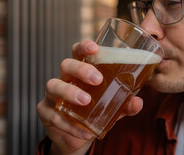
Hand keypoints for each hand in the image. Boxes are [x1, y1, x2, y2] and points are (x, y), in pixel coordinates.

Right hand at [37, 40, 143, 154]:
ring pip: (54, 85)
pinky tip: (85, 131)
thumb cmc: (94, 111)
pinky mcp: (46, 112)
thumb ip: (124, 104)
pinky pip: (54, 116)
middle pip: (67, 65)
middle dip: (81, 69)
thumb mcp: (112, 107)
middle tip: (97, 79)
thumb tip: (138, 102)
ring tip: (86, 101)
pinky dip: (70, 124)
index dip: (84, 47)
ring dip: (70, 92)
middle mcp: (64, 78)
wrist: (76, 136)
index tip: (94, 48)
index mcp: (80, 71)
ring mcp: (52, 95)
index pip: (78, 52)